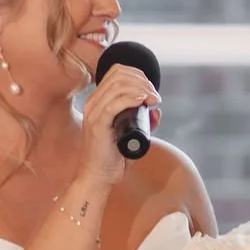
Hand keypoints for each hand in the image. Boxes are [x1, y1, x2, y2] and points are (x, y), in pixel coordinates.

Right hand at [76, 64, 158, 185]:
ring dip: (141, 88)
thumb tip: (156, 110)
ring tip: (153, 100)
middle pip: (119, 75)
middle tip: (155, 97)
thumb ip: (143, 122)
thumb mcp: (131, 135)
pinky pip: (114, 104)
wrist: (97, 177)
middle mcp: (93, 103)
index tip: (152, 91)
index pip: (117, 73)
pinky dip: (131, 98)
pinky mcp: (97, 124)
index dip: (138, 76)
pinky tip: (143, 101)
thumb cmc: (112, 157)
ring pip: (118, 86)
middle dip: (143, 81)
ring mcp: (94, 113)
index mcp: (98, 101)